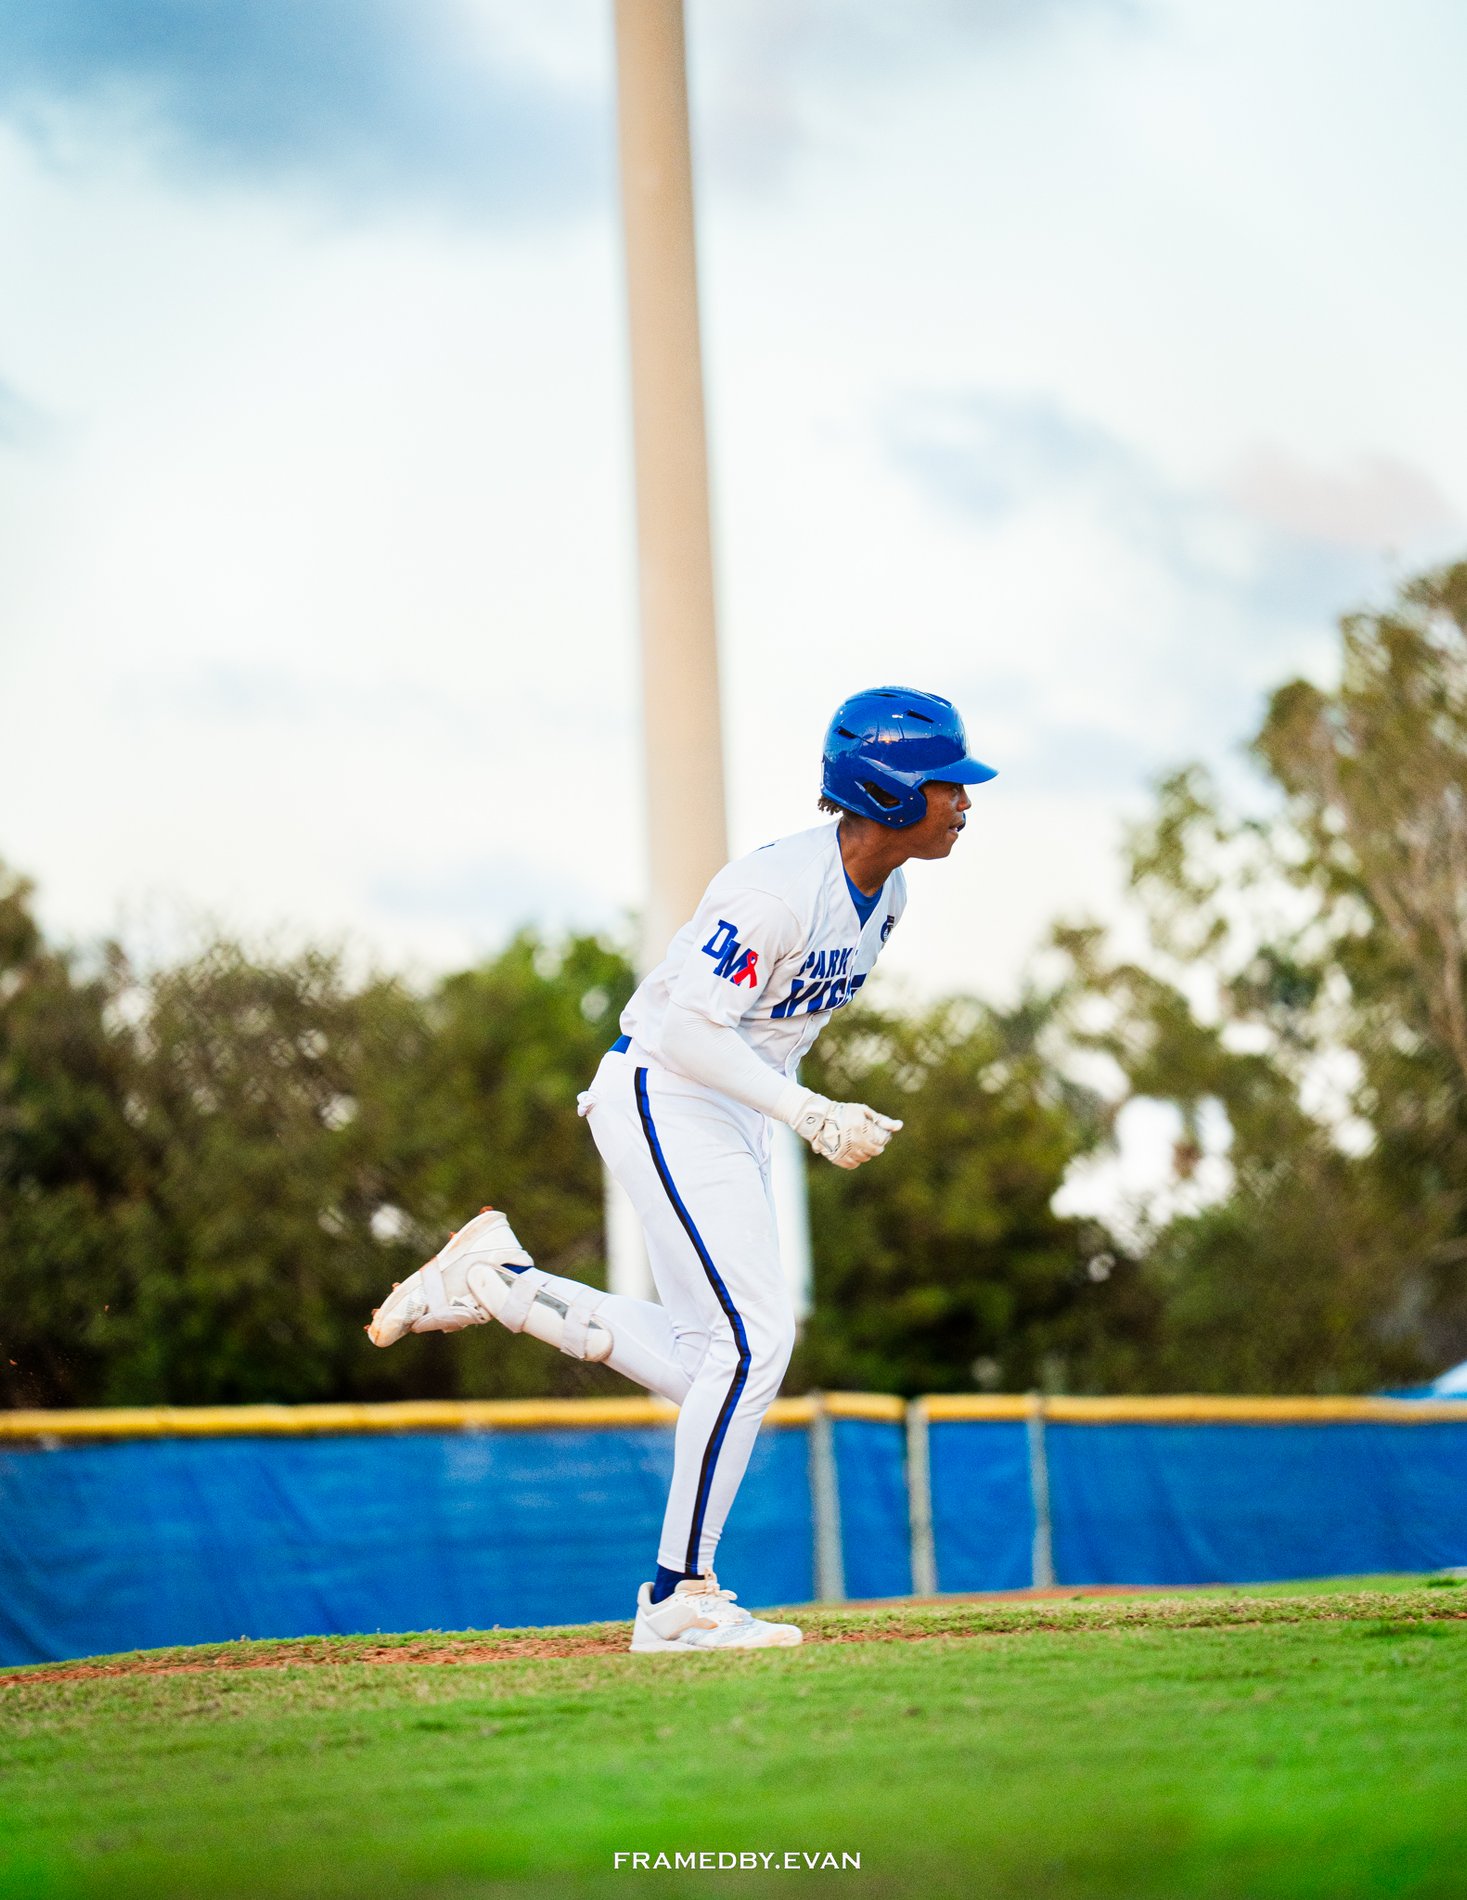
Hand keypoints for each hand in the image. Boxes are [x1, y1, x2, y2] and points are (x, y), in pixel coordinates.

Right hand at [783, 1090, 902, 1168]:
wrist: (819, 1119)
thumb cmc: (844, 1112)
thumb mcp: (863, 1112)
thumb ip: (882, 1120)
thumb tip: (900, 1126)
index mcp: (859, 1128)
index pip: (879, 1143)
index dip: (881, 1142)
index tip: (879, 1139)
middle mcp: (852, 1141)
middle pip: (872, 1153)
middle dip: (874, 1148)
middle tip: (870, 1142)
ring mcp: (843, 1150)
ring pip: (863, 1159)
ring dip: (864, 1154)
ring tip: (859, 1145)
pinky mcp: (836, 1157)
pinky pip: (852, 1164)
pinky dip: (854, 1160)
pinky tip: (852, 1152)